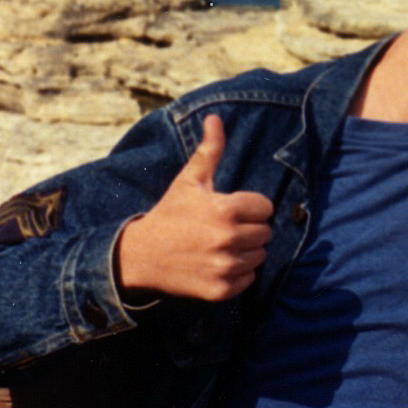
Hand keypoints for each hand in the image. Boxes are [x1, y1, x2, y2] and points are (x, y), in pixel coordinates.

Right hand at [115, 116, 272, 300]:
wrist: (142, 256)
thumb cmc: (170, 213)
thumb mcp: (189, 180)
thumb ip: (209, 150)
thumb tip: (214, 118)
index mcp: (226, 209)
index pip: (265, 207)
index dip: (249, 207)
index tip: (230, 209)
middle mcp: (228, 239)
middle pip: (265, 232)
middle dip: (249, 228)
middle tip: (224, 228)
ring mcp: (225, 266)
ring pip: (260, 256)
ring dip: (246, 251)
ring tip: (220, 245)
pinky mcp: (221, 289)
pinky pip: (249, 279)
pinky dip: (239, 273)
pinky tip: (217, 263)